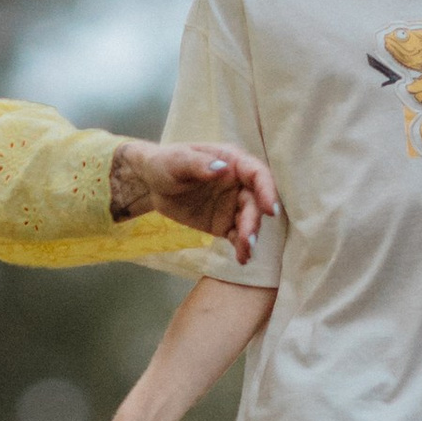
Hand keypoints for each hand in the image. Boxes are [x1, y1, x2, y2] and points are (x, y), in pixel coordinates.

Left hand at [110, 138, 278, 263]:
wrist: (151, 184)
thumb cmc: (165, 163)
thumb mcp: (176, 161)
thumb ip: (197, 164)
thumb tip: (223, 167)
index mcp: (232, 162)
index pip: (257, 174)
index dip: (267, 190)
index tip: (269, 210)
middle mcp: (238, 184)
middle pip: (254, 202)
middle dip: (253, 221)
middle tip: (247, 239)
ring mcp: (232, 205)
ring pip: (249, 221)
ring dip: (249, 236)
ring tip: (245, 251)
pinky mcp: (224, 223)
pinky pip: (237, 236)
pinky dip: (241, 247)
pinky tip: (242, 259)